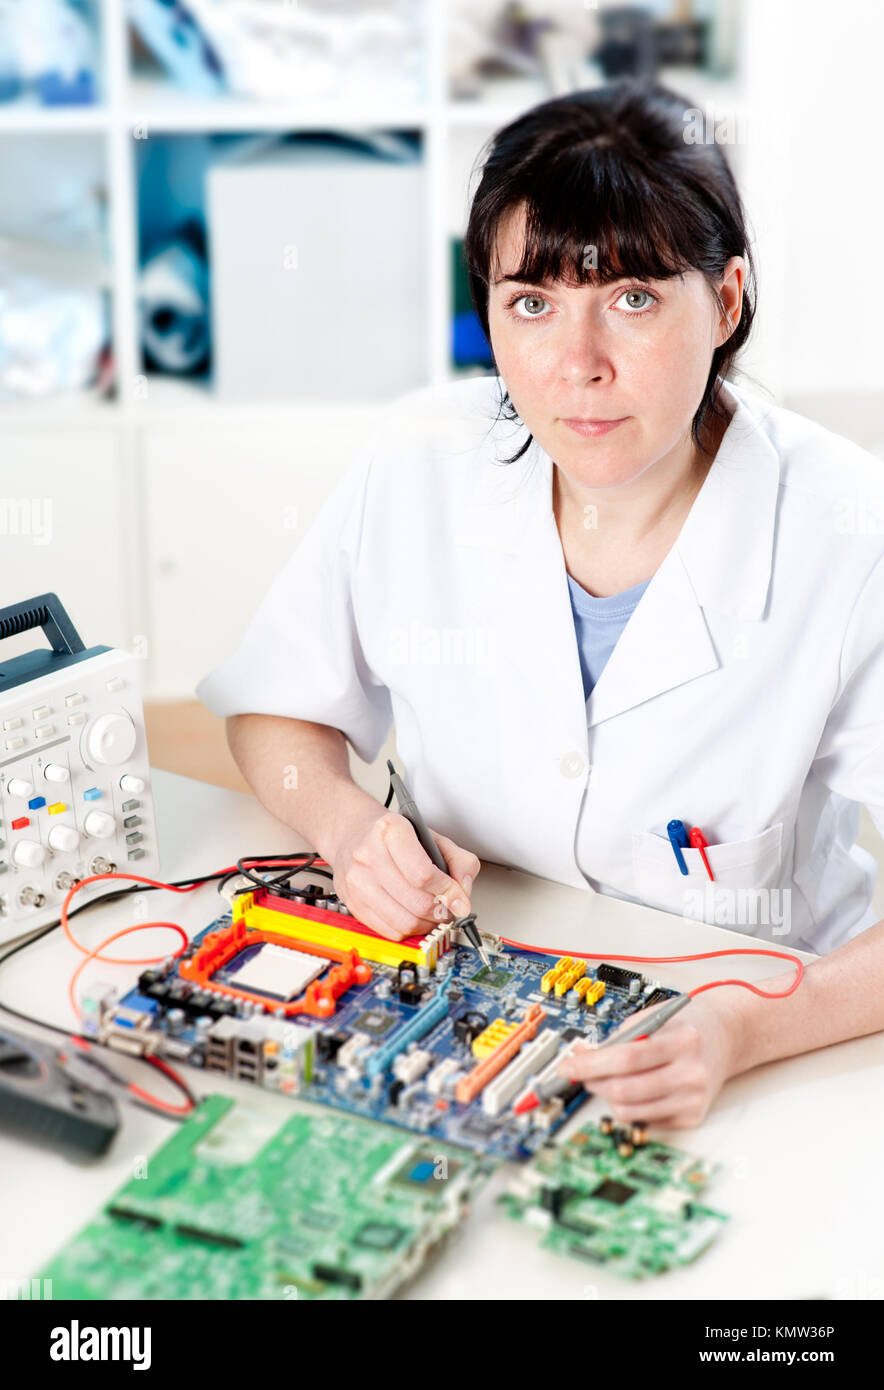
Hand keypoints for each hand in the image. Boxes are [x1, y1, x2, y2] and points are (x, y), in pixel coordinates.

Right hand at [329, 806, 480, 940]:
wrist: (352, 835)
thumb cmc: (394, 837)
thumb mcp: (433, 837)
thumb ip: (459, 861)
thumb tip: (463, 892)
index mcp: (391, 831)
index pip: (423, 874)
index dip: (448, 892)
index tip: (460, 900)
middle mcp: (368, 855)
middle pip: (417, 902)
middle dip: (441, 911)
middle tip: (449, 907)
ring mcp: (357, 882)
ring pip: (405, 921)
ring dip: (427, 924)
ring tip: (433, 912)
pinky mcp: (353, 903)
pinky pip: (390, 931)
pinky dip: (409, 930)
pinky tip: (413, 916)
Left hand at [558, 992, 743, 1129]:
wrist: (725, 1038)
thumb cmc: (685, 1025)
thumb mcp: (653, 1017)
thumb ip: (618, 1037)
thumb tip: (581, 1057)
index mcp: (682, 1041)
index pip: (626, 1058)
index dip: (591, 1064)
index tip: (568, 1066)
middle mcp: (691, 1073)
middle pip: (625, 1090)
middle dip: (593, 1082)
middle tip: (582, 1073)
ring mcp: (694, 1100)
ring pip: (630, 1111)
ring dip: (608, 1096)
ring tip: (609, 1079)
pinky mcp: (692, 1117)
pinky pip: (644, 1120)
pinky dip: (630, 1106)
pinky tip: (635, 1089)